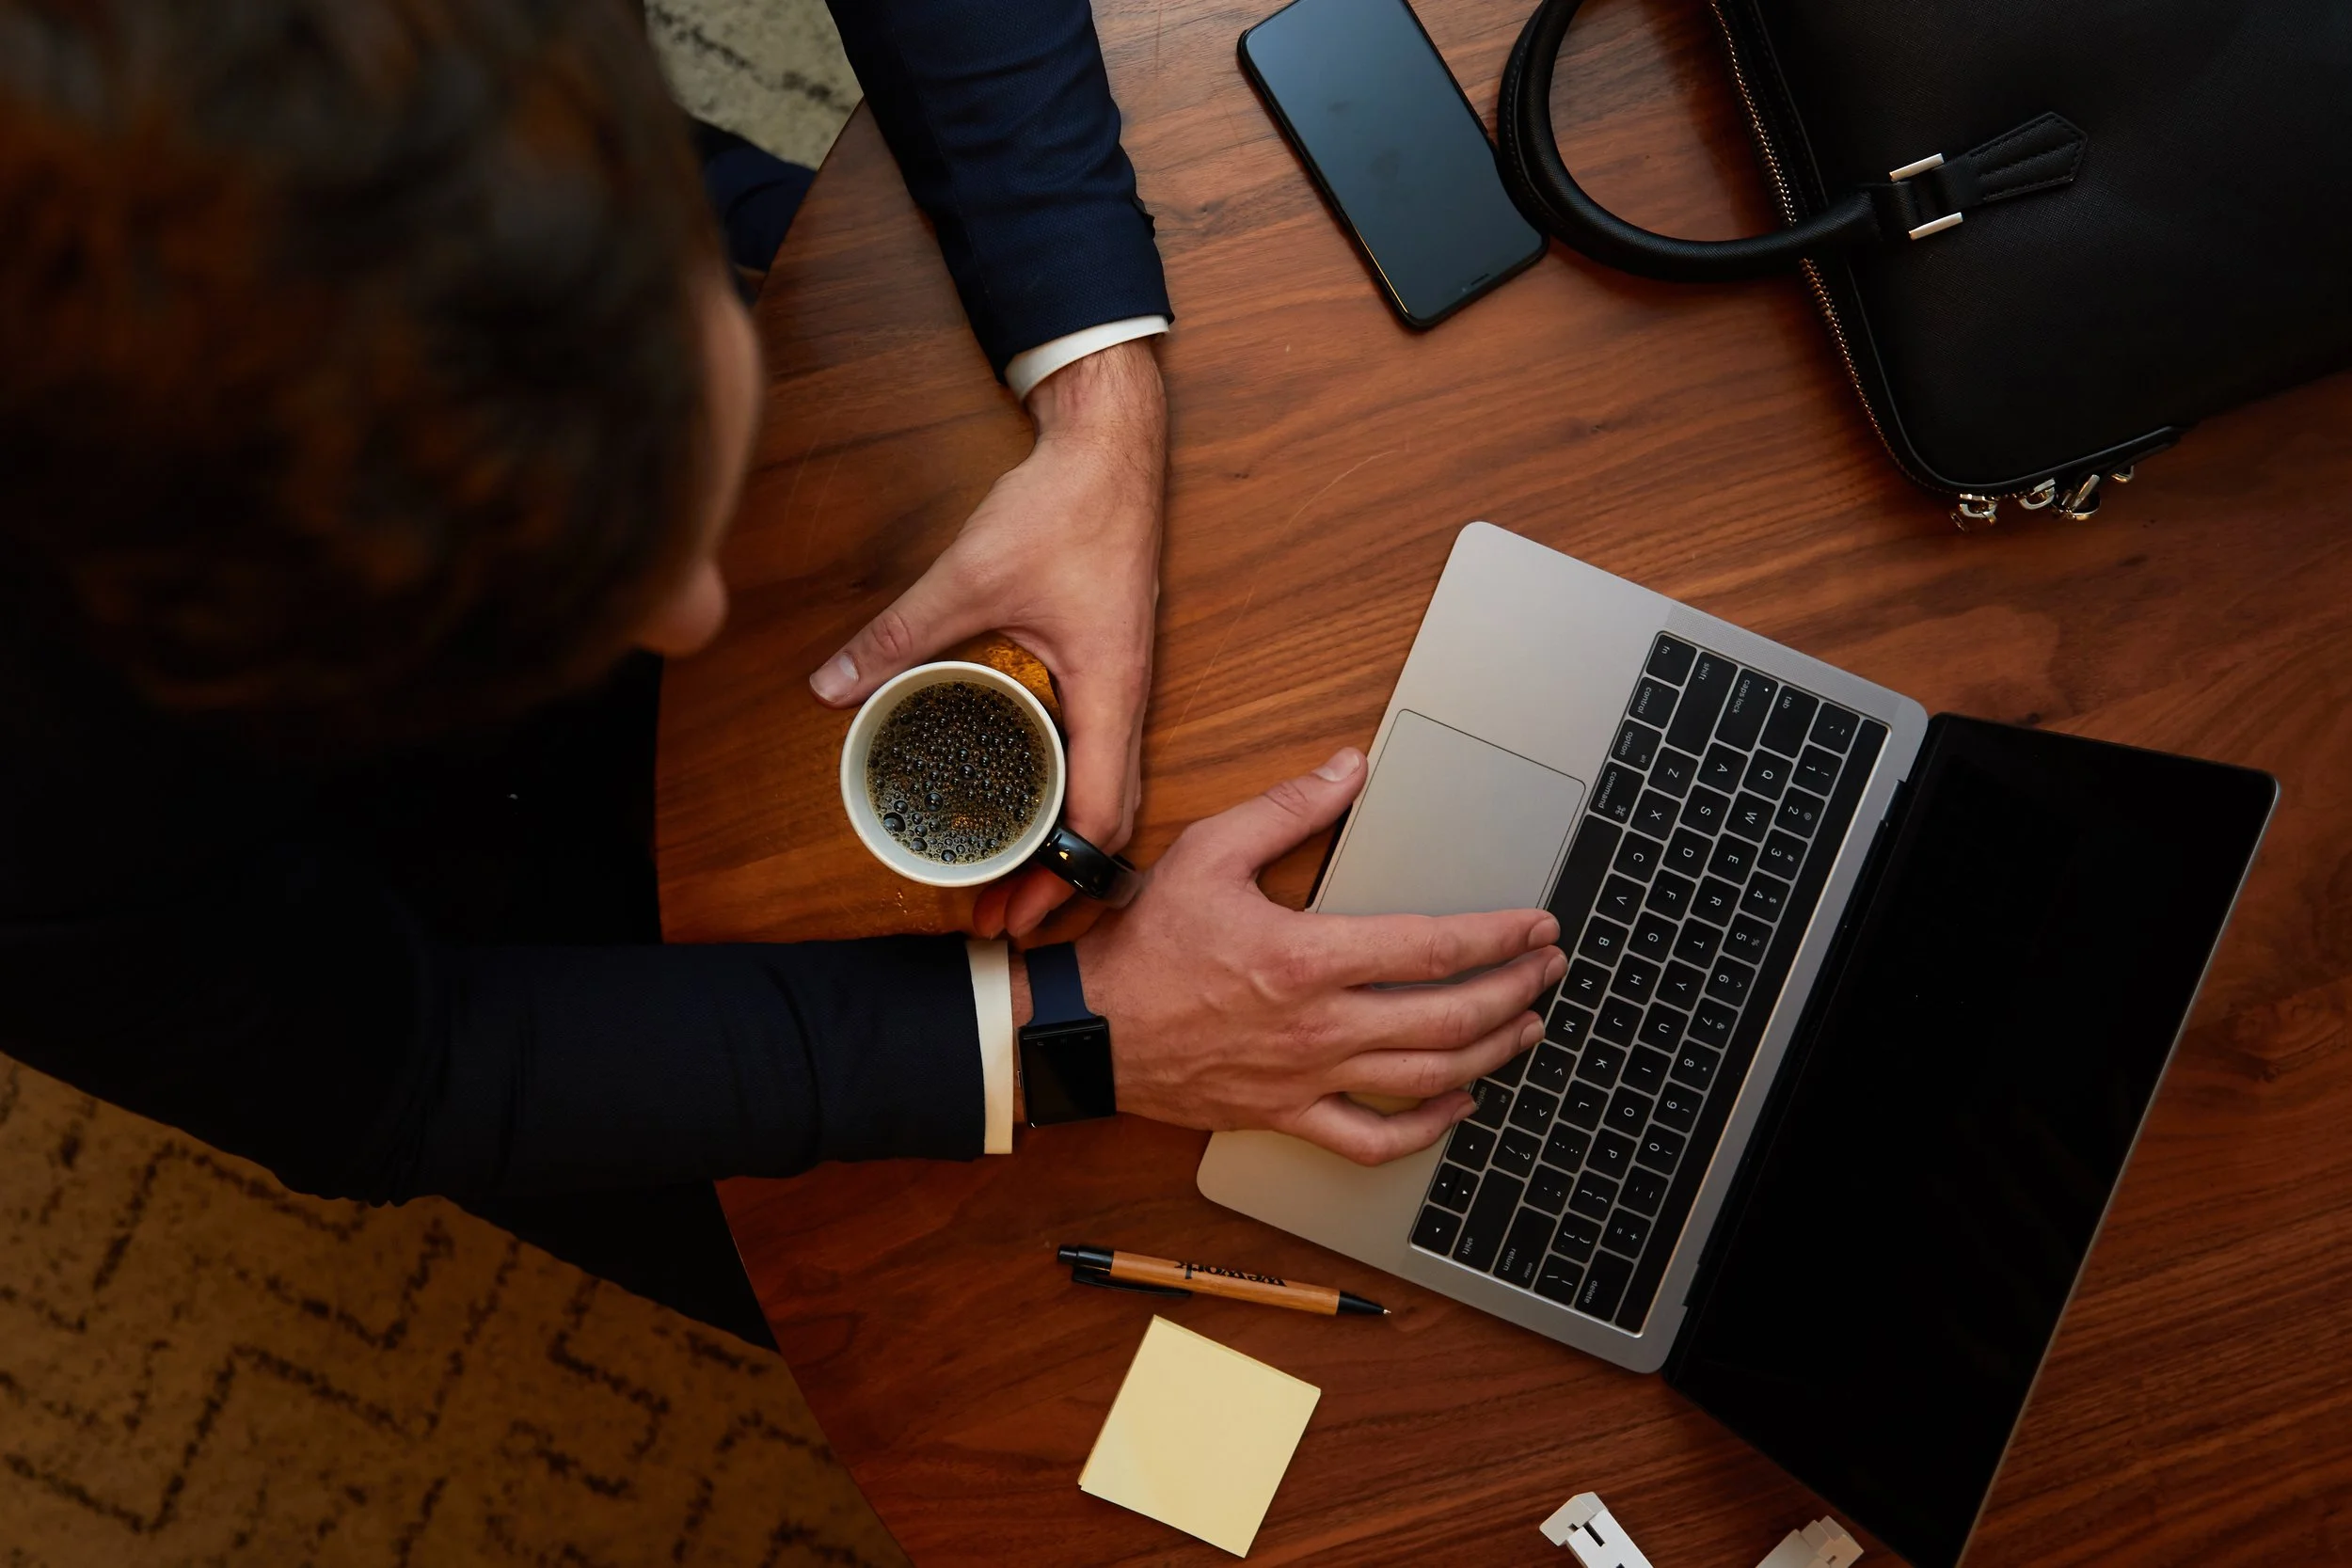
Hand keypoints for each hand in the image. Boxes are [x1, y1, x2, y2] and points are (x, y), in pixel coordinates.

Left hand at [809, 339, 1164, 936]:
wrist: (1112, 447)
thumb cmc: (1067, 505)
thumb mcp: (971, 574)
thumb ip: (902, 632)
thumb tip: (835, 685)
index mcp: (1111, 688)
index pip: (1102, 812)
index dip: (1063, 876)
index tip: (1015, 911)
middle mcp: (1128, 697)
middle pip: (1111, 818)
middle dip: (1060, 877)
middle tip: (1001, 916)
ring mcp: (1123, 683)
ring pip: (1109, 787)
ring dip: (1066, 839)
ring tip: (1012, 875)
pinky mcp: (1108, 665)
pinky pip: (1100, 750)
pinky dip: (1070, 792)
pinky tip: (1027, 799)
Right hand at [1028, 747, 1566, 1164]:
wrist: (1091, 1029)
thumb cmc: (1146, 945)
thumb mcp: (1210, 852)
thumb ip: (1288, 808)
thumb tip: (1351, 767)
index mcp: (1309, 957)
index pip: (1434, 947)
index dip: (1500, 936)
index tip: (1539, 925)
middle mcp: (1321, 1026)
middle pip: (1450, 1017)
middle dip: (1516, 990)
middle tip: (1550, 969)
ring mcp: (1309, 1078)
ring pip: (1426, 1078)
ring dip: (1491, 1052)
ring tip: (1528, 1027)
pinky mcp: (1288, 1115)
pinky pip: (1372, 1140)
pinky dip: (1426, 1128)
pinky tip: (1456, 1105)